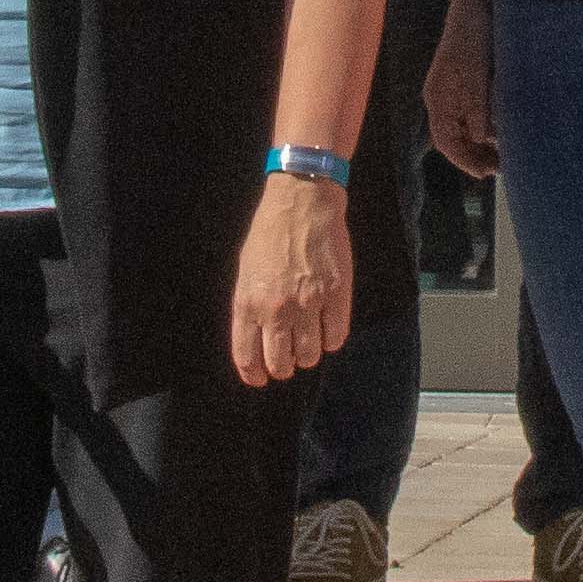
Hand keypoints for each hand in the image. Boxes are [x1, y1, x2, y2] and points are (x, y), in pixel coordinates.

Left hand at [230, 172, 354, 387]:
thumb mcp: (245, 271)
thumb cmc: (269, 234)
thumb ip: (249, 307)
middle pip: (281, 363)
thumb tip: (257, 340)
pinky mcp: (337, 294)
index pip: (247, 357)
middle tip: (290, 358)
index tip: (261, 379)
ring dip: (310, 353)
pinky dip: (333, 339)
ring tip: (310, 339)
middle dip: (285, 367)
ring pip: (311, 355)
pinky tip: (330, 328)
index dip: (255, 375)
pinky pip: (337, 336)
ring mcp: (309, 303)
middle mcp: (277, 309)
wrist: (302, 203)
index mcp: (248, 303)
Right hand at [426, 0, 498, 179]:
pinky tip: (503, 131)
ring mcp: (453, 93)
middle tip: (500, 168)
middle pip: (454, 138)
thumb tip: (481, 139)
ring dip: (482, 143)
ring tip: (505, 154)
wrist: (474, 7)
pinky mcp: (466, 85)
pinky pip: (473, 115)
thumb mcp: (477, 76)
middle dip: (474, 156)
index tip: (485, 174)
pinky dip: (486, 127)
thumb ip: (477, 108)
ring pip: (465, 128)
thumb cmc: (473, 40)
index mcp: (439, 100)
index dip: (464, 160)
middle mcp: (443, 101)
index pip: (445, 142)